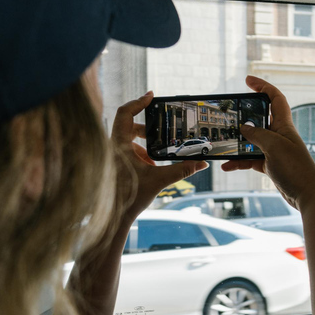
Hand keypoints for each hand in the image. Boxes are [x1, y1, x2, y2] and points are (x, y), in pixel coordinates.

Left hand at [112, 91, 207, 221]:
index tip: (152, 96)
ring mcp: (112, 155)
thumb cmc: (130, 198)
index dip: (138, 102)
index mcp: (118, 145)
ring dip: (145, 144)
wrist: (114, 218)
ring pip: (129, 139)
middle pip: (129, 125)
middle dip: (149, 128)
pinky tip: (152, 166)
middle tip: (164, 129)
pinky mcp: (115, 163)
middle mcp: (112, 146)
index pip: (125, 113)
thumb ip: (181, 170)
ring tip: (159, 154)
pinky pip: (128, 151)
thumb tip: (202, 163)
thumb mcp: (159, 181)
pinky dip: (141, 154)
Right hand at [221, 76, 314, 209]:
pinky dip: (239, 162)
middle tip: (230, 113)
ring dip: (238, 142)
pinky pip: (250, 159)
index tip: (248, 80)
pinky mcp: (270, 165)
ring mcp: (274, 150)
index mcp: (284, 125)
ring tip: (223, 141)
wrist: (307, 194)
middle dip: (245, 115)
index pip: (275, 98)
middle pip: (260, 118)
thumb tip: (243, 127)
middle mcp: (279, 135)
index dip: (263, 86)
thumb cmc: (295, 168)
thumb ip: (257, 134)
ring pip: (252, 141)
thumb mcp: (274, 146)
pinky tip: (227, 165)